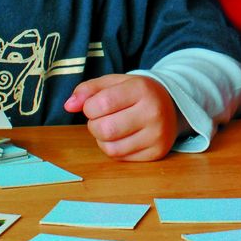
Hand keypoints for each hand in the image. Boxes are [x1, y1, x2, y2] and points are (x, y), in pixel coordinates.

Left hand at [65, 74, 182, 160]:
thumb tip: (69, 106)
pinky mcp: (157, 152)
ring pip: (111, 148)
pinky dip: (114, 149)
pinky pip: (121, 158)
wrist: (172, 105)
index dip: (89, 107)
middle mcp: (153, 112)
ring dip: (102, 139)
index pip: (102, 103)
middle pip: (105, 129)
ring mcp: (157, 135)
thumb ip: (89, 90)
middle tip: (103, 118)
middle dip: (94, 125)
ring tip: (112, 127)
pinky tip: (122, 137)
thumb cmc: (137, 93)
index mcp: (142, 89)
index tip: (94, 105)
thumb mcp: (115, 83)